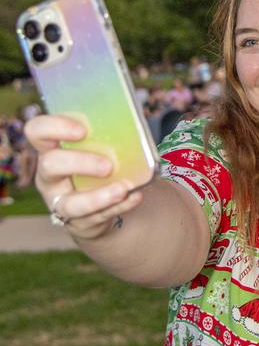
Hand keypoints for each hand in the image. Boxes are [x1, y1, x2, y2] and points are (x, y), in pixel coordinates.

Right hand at [26, 114, 144, 239]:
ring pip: (70, 204)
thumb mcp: (95, 146)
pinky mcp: (79, 222)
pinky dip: (119, 206)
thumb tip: (133, 124)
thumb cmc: (95, 162)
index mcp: (50, 148)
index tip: (82, 130)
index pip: (37, 131)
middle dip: (80, 162)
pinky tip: (135, 196)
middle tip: (108, 165)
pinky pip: (97, 217)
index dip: (55, 127)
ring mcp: (60, 201)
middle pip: (50, 165)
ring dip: (98, 197)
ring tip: (123, 189)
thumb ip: (105, 134)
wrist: (97, 204)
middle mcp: (49, 175)